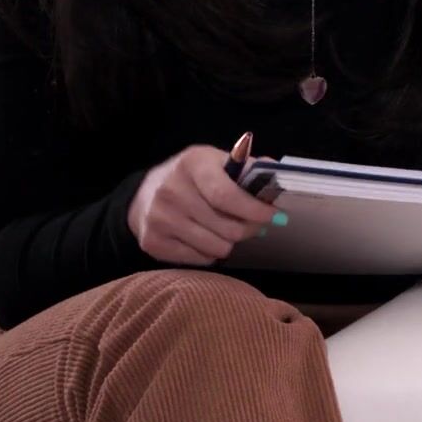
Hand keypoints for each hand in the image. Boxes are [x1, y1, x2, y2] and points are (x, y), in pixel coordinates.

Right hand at [128, 144, 282, 265]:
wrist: (146, 194)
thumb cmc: (193, 177)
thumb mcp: (216, 162)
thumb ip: (247, 168)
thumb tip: (275, 173)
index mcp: (192, 164)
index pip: (226, 195)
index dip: (254, 210)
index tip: (274, 215)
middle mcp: (171, 190)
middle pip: (226, 227)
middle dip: (248, 229)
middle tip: (254, 225)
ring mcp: (159, 218)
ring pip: (216, 248)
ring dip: (229, 242)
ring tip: (226, 230)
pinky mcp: (153, 242)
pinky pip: (200, 259)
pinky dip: (210, 252)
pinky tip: (205, 237)